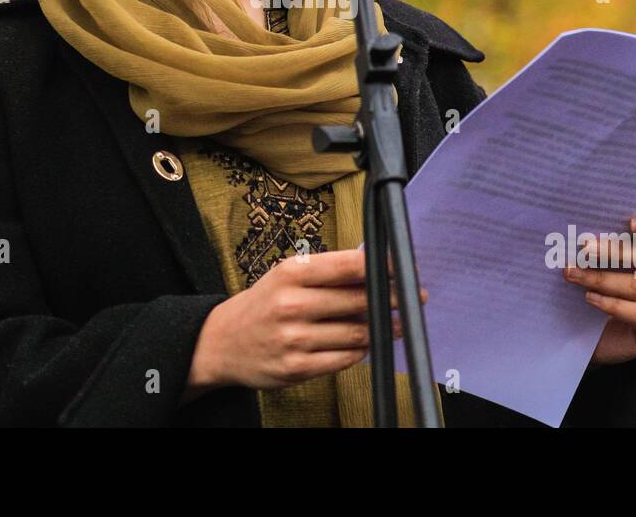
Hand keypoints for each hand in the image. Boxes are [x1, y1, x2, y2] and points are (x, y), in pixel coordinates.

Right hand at [185, 249, 425, 398]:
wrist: (222, 342)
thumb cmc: (264, 303)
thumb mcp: (287, 276)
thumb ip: (328, 272)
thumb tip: (377, 268)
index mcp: (291, 273)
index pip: (350, 266)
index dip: (385, 267)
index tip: (406, 270)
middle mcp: (291, 304)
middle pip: (359, 301)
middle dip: (392, 300)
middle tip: (414, 299)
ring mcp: (293, 339)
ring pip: (356, 334)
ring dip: (383, 329)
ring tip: (398, 324)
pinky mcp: (296, 369)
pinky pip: (344, 360)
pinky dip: (360, 351)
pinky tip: (366, 344)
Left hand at [564, 210, 635, 365]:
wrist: (594, 337)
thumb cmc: (597, 290)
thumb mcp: (600, 264)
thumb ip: (602, 245)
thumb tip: (583, 231)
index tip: (630, 223)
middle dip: (616, 251)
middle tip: (584, 248)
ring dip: (603, 279)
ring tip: (573, 274)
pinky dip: (613, 305)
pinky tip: (590, 298)